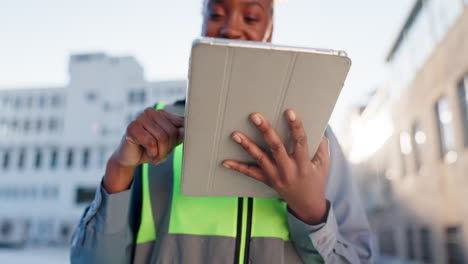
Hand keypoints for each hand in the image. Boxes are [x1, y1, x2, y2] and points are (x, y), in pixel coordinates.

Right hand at [103, 107, 183, 192]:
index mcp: (162, 113)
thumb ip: (178, 136)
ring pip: (162, 137)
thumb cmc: (149, 149)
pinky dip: (151, 153)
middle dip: (168, 148)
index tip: (171, 148)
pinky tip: (147, 153)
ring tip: (155, 156)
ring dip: (160, 153)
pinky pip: (151, 142)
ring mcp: (140, 117)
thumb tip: (185, 130)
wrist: (129, 159)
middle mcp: (151, 112)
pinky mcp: (132, 127)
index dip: (178, 140)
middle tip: (161, 156)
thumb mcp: (168, 143)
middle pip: (172, 132)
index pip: (181, 124)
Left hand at [222, 110, 329, 224]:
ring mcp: (275, 176)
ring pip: (260, 159)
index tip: (290, 112)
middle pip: (276, 148)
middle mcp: (288, 170)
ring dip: (247, 146)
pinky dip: (237, 167)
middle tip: (256, 117)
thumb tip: (318, 127)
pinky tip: (225, 162)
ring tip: (235, 134)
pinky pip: (250, 174)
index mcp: (304, 164)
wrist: (307, 204)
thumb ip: (321, 145)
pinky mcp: (266, 180)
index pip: (300, 142)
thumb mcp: (324, 164)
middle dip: (266, 131)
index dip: (295, 127)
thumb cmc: (316, 180)